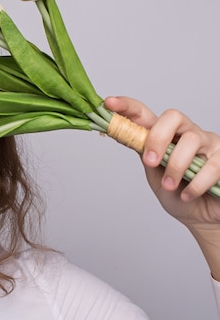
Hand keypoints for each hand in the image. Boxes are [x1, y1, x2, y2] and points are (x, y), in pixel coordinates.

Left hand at [104, 96, 219, 278]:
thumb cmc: (176, 192)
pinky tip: (187, 194)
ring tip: (171, 186)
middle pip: (173, 117)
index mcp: (164, 136)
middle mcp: (186, 133)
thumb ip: (143, 152)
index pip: (145, 114)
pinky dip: (195, 184)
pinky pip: (210, 166)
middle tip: (150, 162)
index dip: (127, 106)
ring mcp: (208, 144)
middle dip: (158, 138)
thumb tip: (120, 133)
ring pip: (192, 140)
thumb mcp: (153, 172)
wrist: (199, 216)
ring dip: (176, 166)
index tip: (109, 103)